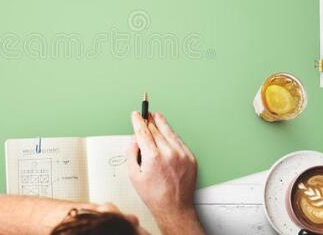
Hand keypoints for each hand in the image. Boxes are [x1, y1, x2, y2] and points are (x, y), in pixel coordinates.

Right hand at [127, 112, 203, 234]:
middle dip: (148, 121)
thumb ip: (131, 154)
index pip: (143, 131)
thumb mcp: (134, 175)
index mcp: (153, 157)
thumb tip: (135, 140)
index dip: (138, 121)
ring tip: (157, 116)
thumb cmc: (154, 195)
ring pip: (169, 132)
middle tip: (145, 114)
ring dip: (162, 123)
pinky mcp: (191, 158)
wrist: (174, 207)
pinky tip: (168, 133)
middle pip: (156, 129)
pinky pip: (179, 141)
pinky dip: (172, 135)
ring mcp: (182, 155)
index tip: (136, 114)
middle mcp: (169, 153)